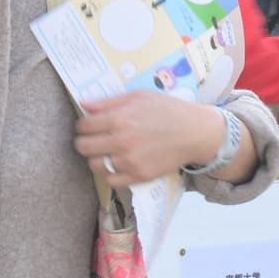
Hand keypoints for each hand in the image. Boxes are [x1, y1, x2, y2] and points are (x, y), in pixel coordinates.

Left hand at [77, 90, 221, 188]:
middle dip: (84, 141)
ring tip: (107, 151)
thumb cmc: (168, 110)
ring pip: (94, 165)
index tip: (90, 125)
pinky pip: (111, 181)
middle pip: (83, 147)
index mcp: (119, 119)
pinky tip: (118, 163)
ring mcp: (129, 161)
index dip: (83, 125)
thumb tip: (83, 105)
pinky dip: (111, 173)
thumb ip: (109, 101)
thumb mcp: (139, 97)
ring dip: (97, 158)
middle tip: (94, 139)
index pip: (83, 126)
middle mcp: (121, 141)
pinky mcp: (139, 176)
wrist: (195, 132)